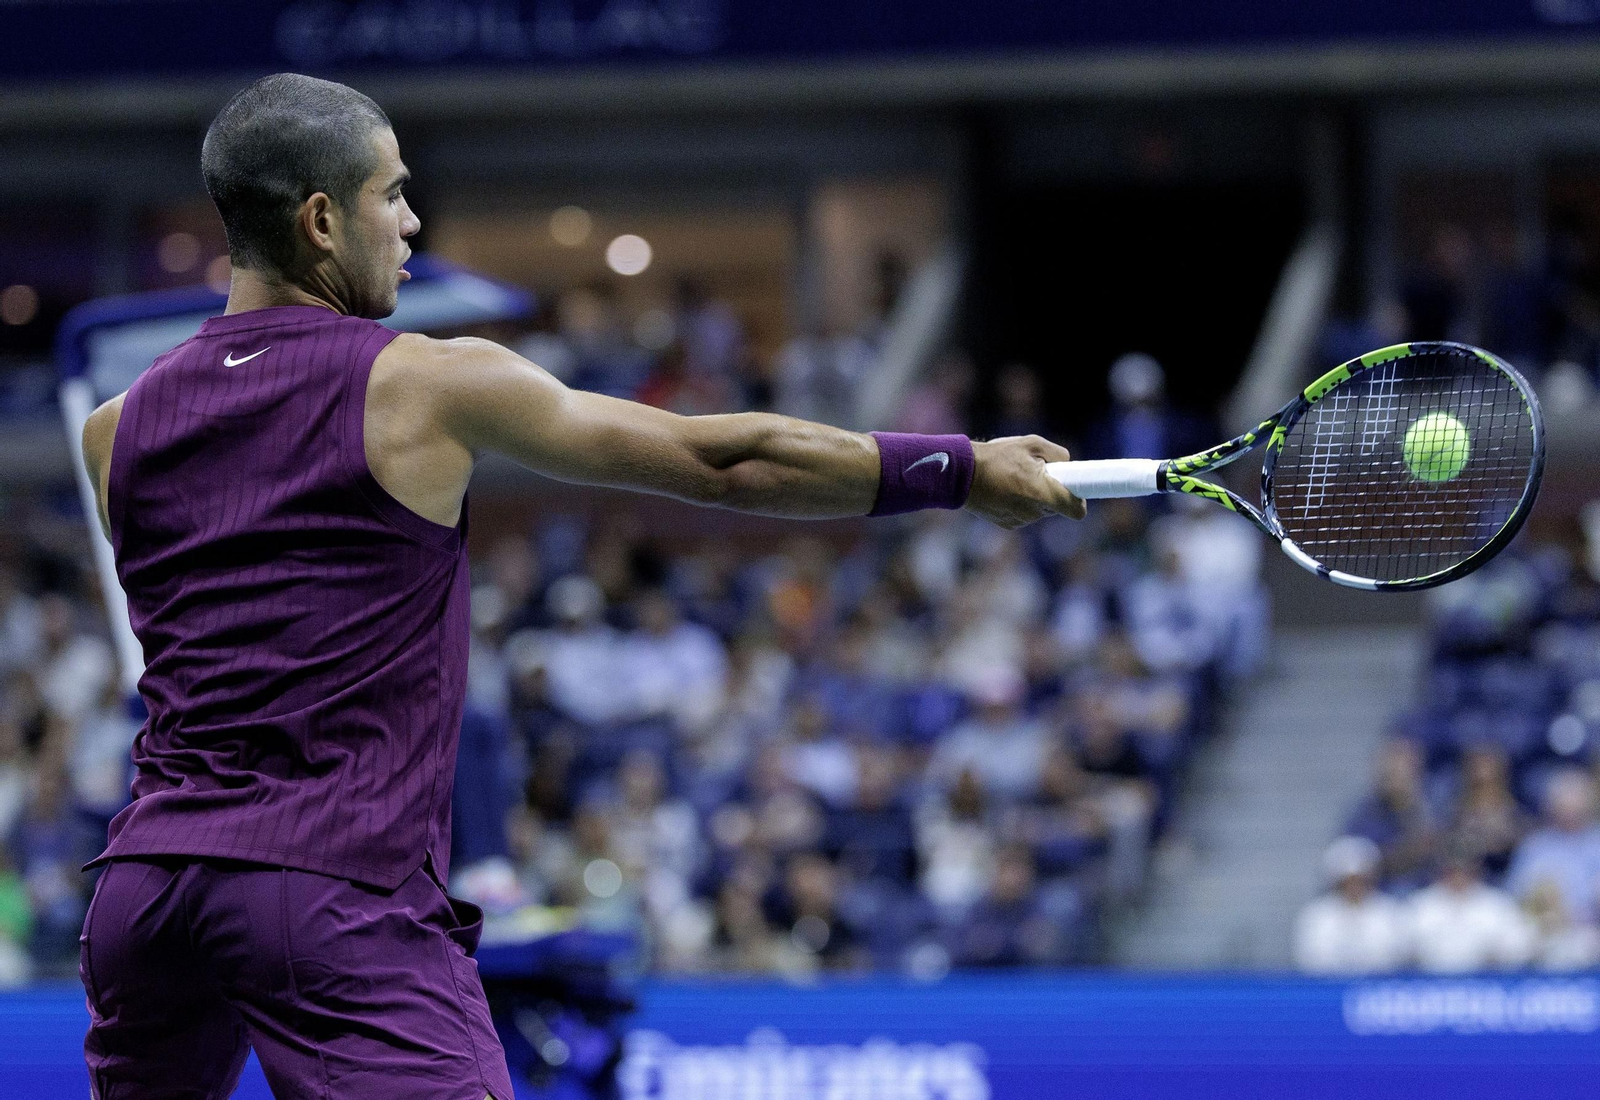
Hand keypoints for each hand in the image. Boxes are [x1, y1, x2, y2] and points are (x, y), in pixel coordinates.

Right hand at [966, 435, 1086, 528]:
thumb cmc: (997, 456)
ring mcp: (1020, 521)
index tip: (1074, 489)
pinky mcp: (1008, 524)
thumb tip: (1068, 464)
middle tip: (1036, 474)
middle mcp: (1034, 512)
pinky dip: (1020, 504)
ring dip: (1034, 498)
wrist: (961, 474)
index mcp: (1043, 493)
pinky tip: (1004, 489)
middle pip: (1056, 507)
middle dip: (1051, 492)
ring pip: (1039, 510)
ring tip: (1014, 479)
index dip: (1079, 500)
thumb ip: (1058, 453)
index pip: (1076, 510)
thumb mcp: (1031, 443)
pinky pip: (1024, 515)